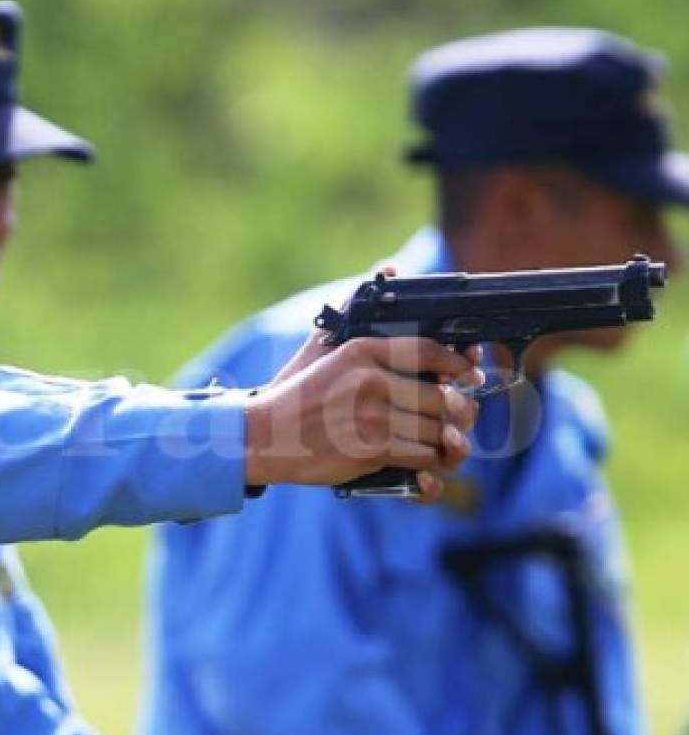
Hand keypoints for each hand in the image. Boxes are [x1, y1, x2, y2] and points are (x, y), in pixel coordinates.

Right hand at [243, 336, 480, 491]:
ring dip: (446, 443)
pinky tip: (427, 466)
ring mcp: (371, 417)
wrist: (263, 436)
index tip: (471, 373)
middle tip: (460, 416)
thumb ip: (356, 314)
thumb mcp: (325, 350)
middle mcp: (370, 380)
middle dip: (459, 411)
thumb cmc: (297, 395)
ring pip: (436, 431)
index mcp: (361, 351)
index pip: (428, 350)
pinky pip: (421, 457)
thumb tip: (391, 268)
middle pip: (442, 397)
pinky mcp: (370, 451)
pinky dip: (429, 466)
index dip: (459, 364)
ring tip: (447, 444)